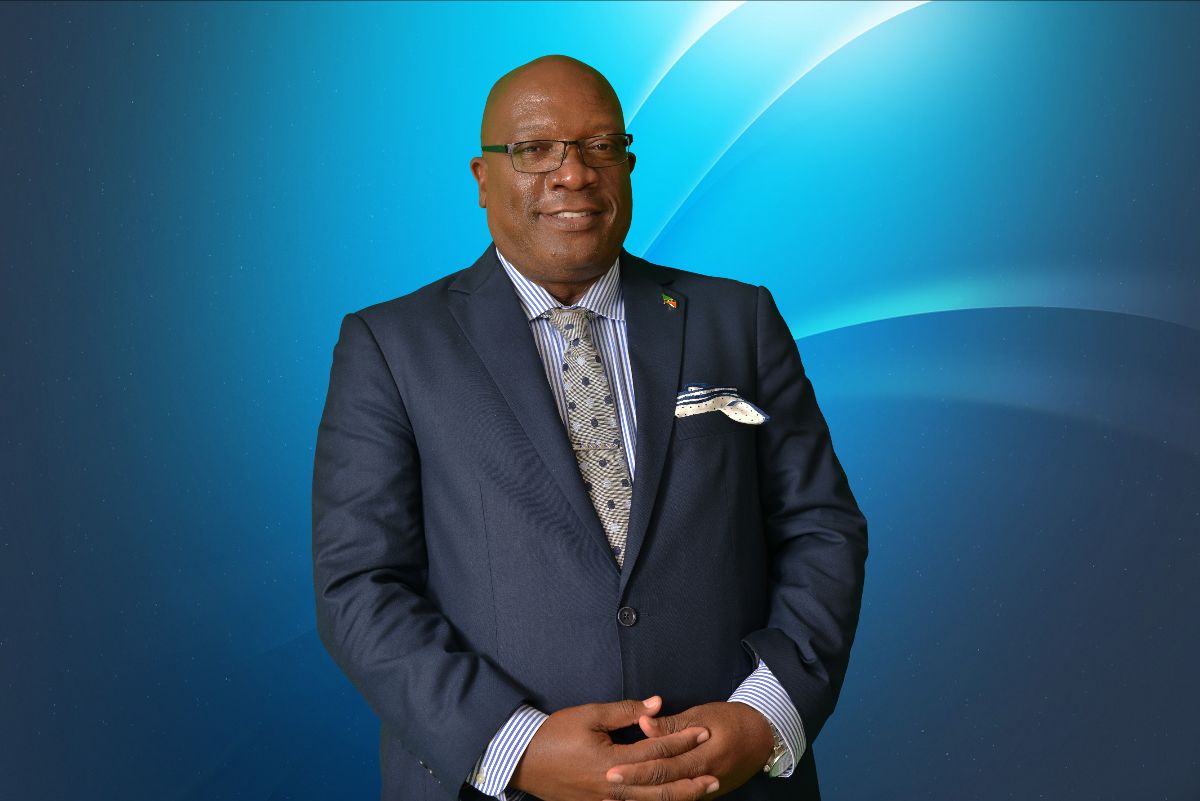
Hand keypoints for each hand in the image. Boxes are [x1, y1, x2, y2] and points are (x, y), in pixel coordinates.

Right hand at [510, 695, 718, 800]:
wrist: (522, 760)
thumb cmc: (554, 734)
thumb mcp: (589, 715)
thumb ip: (626, 711)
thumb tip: (658, 704)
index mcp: (611, 762)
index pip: (656, 750)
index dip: (682, 740)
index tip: (703, 732)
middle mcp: (612, 788)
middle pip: (659, 788)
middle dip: (689, 780)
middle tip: (715, 775)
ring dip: (677, 798)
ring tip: (701, 792)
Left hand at [601, 701, 774, 799]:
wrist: (763, 737)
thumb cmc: (732, 720)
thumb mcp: (703, 714)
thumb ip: (672, 724)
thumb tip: (644, 723)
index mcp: (704, 757)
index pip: (664, 767)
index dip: (637, 770)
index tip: (611, 770)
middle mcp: (705, 779)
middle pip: (663, 788)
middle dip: (633, 787)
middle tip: (606, 784)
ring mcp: (708, 790)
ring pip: (671, 799)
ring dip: (643, 798)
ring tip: (614, 798)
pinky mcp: (707, 794)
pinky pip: (680, 800)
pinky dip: (659, 800)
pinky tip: (638, 799)